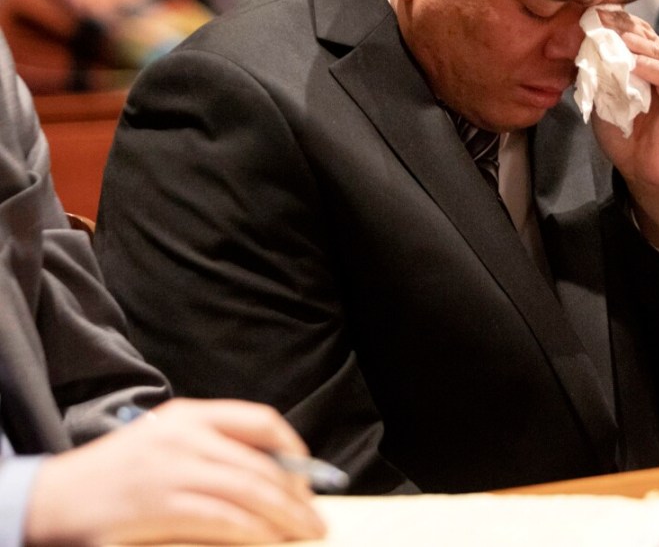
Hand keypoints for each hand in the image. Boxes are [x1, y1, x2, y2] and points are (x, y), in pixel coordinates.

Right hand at [25, 398, 325, 545]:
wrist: (52, 499)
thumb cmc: (115, 477)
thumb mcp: (164, 444)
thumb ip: (212, 449)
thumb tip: (274, 477)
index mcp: (189, 415)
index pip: (259, 421)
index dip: (294, 449)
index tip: (309, 476)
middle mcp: (184, 436)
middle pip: (261, 465)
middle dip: (297, 495)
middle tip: (316, 518)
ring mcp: (172, 470)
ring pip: (249, 492)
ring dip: (286, 518)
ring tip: (306, 534)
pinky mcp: (160, 506)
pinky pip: (223, 519)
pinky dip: (255, 533)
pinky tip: (271, 542)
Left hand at [591, 8, 658, 251]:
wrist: (644, 172)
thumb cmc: (626, 136)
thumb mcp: (606, 95)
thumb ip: (601, 70)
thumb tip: (582, 43)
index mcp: (657, 61)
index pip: (637, 32)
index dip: (613, 23)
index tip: (588, 14)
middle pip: (646, 38)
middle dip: (618, 29)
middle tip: (594, 19)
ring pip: (657, 53)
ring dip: (631, 45)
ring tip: (609, 36)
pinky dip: (650, 67)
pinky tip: (632, 62)